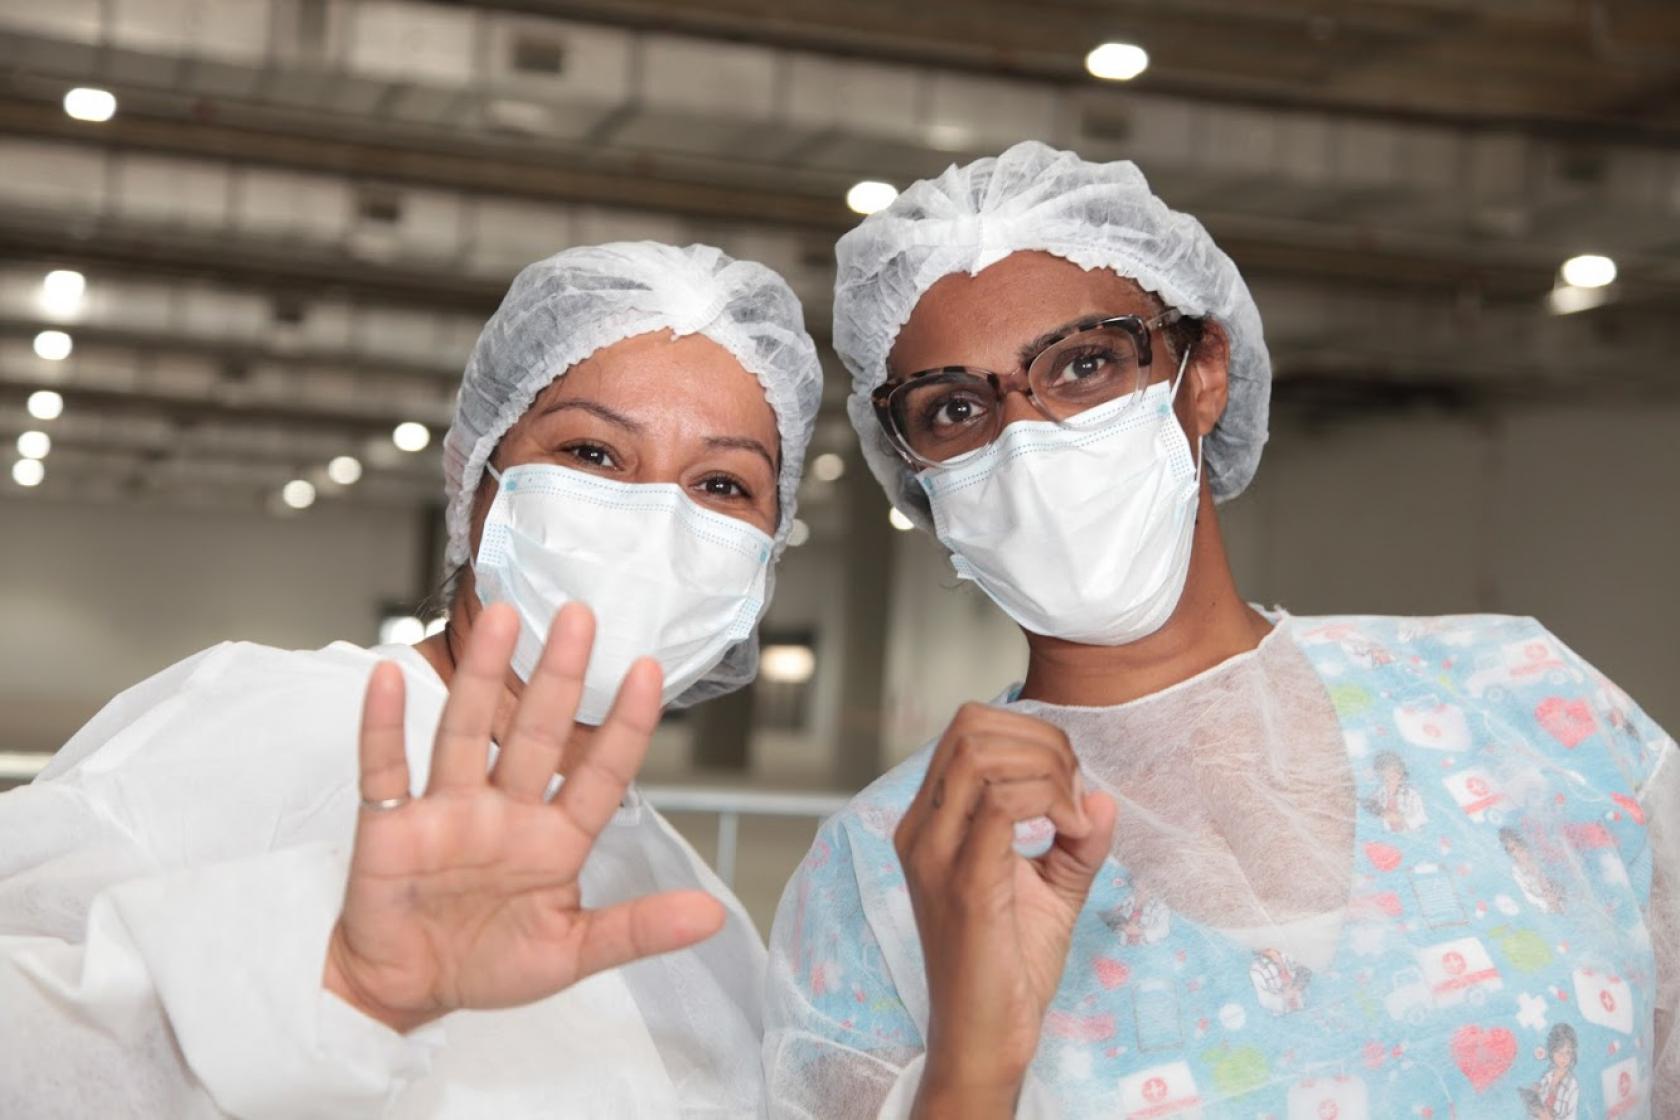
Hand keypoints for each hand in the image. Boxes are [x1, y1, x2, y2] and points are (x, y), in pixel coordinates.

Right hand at [322, 602, 724, 1032]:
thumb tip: (713, 917)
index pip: (600, 774)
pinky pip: (386, 770)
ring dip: (480, 678)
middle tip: (580, 615)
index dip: (625, 726)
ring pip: (466, 732)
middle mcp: (505, 812)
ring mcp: (448, 813)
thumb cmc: (489, 965)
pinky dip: (384, 727)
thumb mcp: (572, 953)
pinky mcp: (391, 826)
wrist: (405, 991)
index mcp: (555, 839)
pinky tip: (390, 680)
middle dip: (559, 678)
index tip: (649, 671)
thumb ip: (637, 929)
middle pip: (536, 734)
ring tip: (503, 620)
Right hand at [896, 704, 1117, 1119]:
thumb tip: (1102, 797)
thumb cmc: (1008, 966)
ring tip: (1072, 816)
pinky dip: (1050, 801)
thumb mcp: (1052, 889)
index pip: (969, 729)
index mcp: (930, 822)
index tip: (1070, 782)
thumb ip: (1075, 841)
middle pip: (971, 726)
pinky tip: (1071, 832)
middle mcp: (921, 829)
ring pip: (982, 752)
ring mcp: (935, 854)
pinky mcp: (964, 883)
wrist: (987, 1038)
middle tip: (1074, 792)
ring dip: (1047, 768)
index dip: (1031, 734)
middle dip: (1041, 742)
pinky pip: (1002, 804)